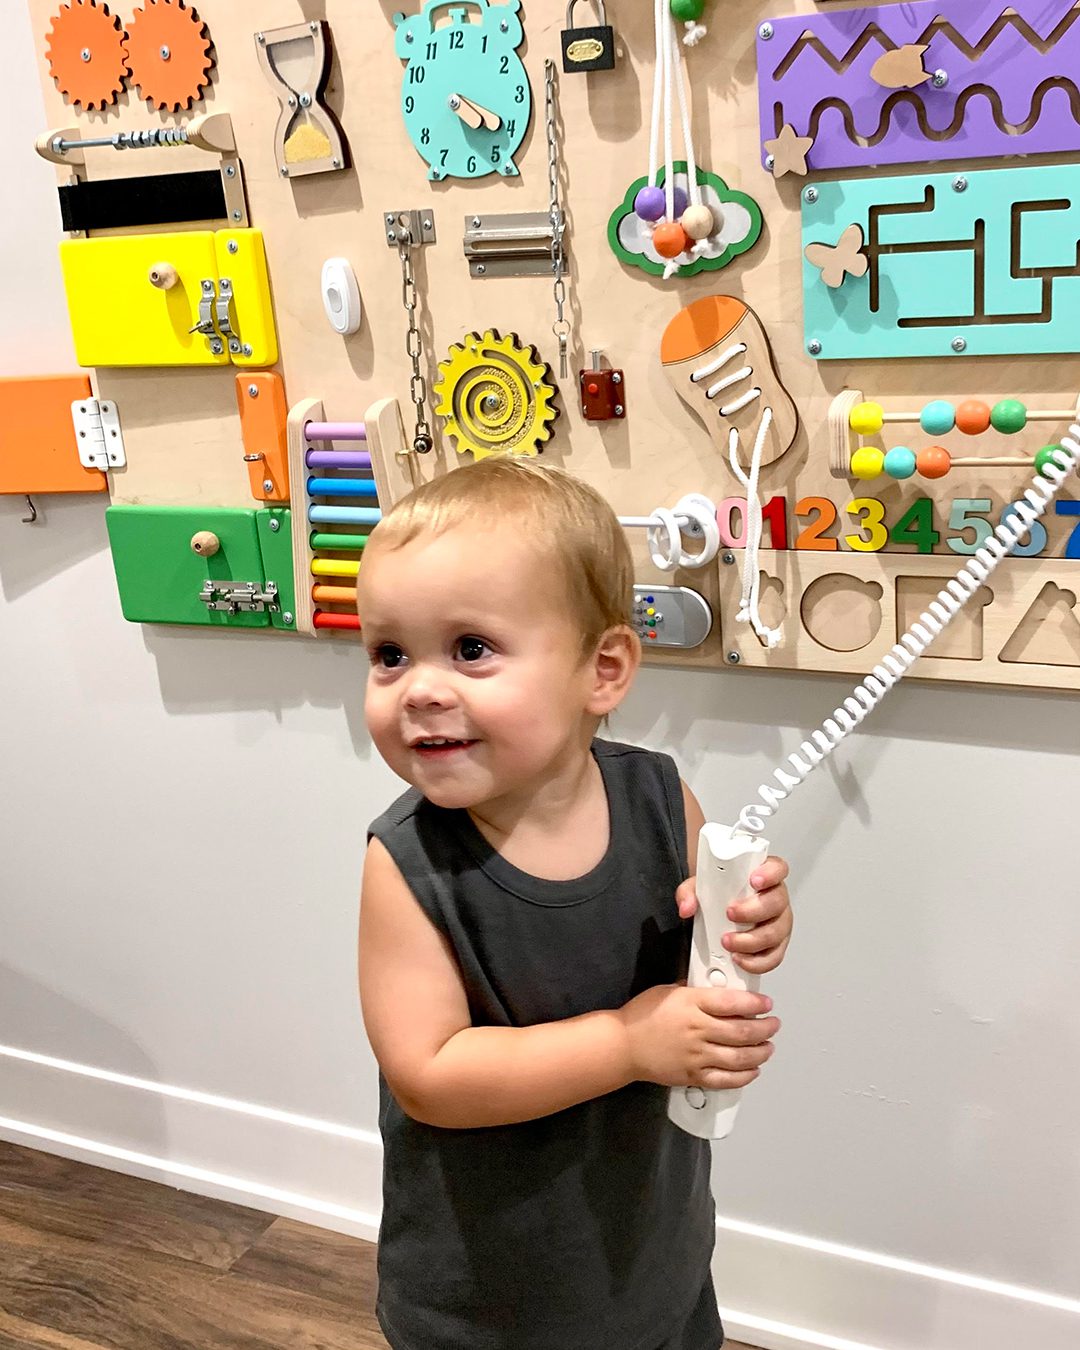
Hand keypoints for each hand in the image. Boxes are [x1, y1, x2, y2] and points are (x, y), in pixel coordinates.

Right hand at [618, 983, 778, 1090]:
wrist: (623, 1045)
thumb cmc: (642, 1015)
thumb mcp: (669, 990)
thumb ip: (696, 991)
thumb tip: (720, 989)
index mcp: (691, 1004)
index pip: (733, 1002)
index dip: (756, 1003)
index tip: (766, 1003)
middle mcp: (697, 1030)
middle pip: (743, 1031)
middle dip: (765, 1028)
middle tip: (773, 1024)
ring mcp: (696, 1055)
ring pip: (740, 1057)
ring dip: (761, 1052)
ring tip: (768, 1047)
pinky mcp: (693, 1076)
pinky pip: (726, 1079)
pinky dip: (744, 1076)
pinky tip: (753, 1069)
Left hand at [675, 856, 792, 974]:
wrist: (716, 917)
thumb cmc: (717, 897)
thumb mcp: (699, 887)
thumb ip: (689, 892)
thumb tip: (687, 907)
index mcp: (763, 878)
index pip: (777, 868)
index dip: (770, 873)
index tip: (754, 880)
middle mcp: (776, 899)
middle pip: (777, 902)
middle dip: (753, 910)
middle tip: (731, 913)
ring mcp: (778, 923)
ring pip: (775, 932)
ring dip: (750, 939)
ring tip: (728, 941)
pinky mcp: (776, 947)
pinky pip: (773, 957)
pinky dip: (755, 961)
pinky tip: (738, 957)